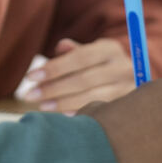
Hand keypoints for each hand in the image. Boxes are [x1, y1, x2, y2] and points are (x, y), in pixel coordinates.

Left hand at [21, 38, 135, 110]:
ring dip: (62, 103)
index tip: (30, 77)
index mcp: (110, 49)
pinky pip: (97, 113)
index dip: (54, 68)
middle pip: (83, 80)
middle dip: (53, 88)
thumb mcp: (90, 52)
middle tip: (30, 94)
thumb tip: (61, 47)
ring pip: (90, 99)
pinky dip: (77, 113)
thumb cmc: (100, 65)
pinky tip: (61, 115)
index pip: (79, 58)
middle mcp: (123, 68)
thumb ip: (74, 51)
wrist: (131, 81)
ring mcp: (127, 91)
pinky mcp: (125, 110)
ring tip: (42, 105)